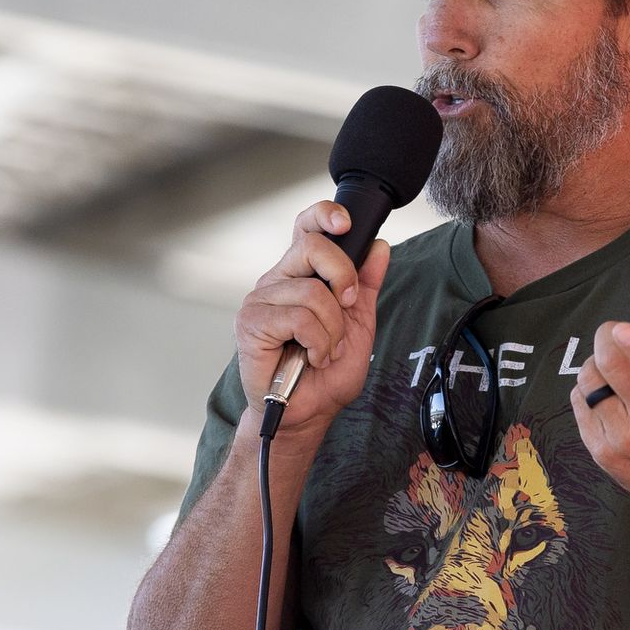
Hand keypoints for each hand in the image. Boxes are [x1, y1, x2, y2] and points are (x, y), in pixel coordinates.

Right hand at [234, 201, 389, 438]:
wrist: (308, 413)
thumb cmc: (327, 372)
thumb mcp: (358, 324)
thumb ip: (365, 285)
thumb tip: (378, 246)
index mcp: (300, 274)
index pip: (305, 228)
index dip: (324, 215)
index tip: (346, 224)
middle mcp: (276, 280)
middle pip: (311, 246)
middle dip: (343, 276)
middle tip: (347, 308)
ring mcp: (260, 300)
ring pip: (311, 291)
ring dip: (332, 328)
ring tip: (325, 350)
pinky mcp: (250, 323)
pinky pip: (298, 317)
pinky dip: (317, 342)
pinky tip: (311, 357)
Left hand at [569, 317, 629, 515]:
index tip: (621, 329)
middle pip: (611, 369)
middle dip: (605, 341)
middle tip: (613, 334)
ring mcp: (625, 439)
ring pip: (589, 382)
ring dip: (596, 365)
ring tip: (612, 368)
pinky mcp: (603, 452)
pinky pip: (580, 404)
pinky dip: (587, 390)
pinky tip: (606, 394)